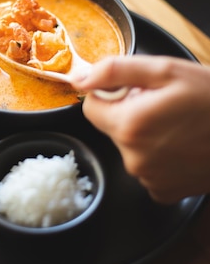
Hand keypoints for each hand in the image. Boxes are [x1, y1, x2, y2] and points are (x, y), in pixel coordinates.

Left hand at [72, 55, 209, 202]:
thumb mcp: (165, 71)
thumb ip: (116, 71)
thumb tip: (81, 77)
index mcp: (129, 126)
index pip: (91, 108)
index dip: (111, 95)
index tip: (135, 92)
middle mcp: (134, 158)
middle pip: (112, 128)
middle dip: (130, 114)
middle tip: (164, 106)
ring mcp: (150, 179)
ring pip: (130, 148)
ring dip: (147, 136)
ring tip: (179, 125)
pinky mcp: (165, 192)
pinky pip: (148, 170)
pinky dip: (160, 158)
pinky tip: (183, 146)